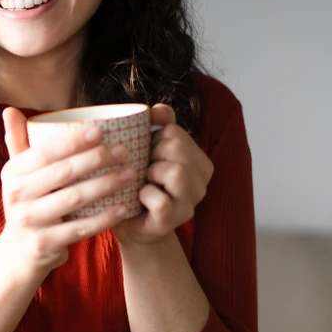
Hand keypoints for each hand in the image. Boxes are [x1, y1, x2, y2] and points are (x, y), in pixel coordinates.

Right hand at [0, 107, 133, 276]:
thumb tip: (9, 109)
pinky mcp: (45, 243)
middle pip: (63, 173)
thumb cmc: (27, 204)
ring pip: (75, 199)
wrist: (18, 253)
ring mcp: (30, 221)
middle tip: (123, 150)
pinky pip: (81, 227)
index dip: (73, 141)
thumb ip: (17, 142)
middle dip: (97, 159)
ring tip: (131, 174)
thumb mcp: (17, 176)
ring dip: (106, 185)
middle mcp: (17, 195)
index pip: (45, 152)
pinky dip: (105, 217)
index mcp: (13, 173)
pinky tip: (124, 207)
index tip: (101, 131)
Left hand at [113, 104, 214, 245]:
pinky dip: (144, 195)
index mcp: (198, 161)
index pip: (175, 131)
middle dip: (151, 154)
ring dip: (150, 173)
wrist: (129, 222)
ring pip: (176, 172)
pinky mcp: (174, 220)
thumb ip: (158, 128)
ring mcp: (190, 202)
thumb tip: (158, 109)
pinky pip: (160, 199)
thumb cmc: (136, 184)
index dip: (152, 139)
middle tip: (143, 169)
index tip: (146, 153)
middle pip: (177, 147)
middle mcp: (202, 181)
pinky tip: (139, 198)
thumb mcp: (147, 152)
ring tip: (144, 182)